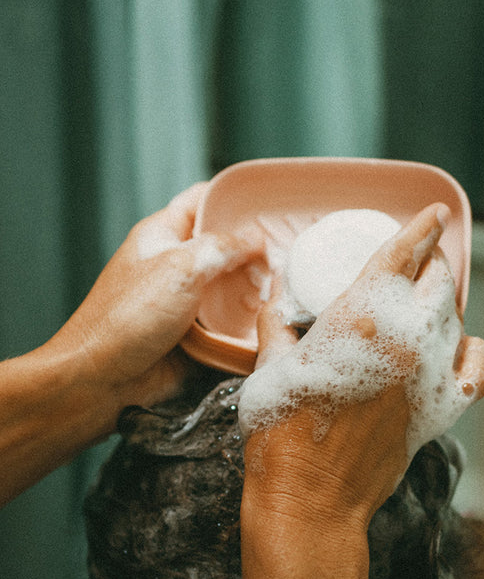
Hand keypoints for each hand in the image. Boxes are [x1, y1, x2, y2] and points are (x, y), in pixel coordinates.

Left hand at [46, 183, 263, 408]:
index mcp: (162, 235)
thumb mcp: (179, 268)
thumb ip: (222, 248)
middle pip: (224, 247)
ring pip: (230, 288)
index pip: (203, 201)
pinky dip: (246, 325)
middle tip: (286, 256)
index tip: (270, 205)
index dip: (235, 199)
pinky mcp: (194, 335)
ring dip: (253, 291)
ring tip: (284, 290)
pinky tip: (268, 322)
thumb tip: (257, 240)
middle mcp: (174, 264)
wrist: (101, 379)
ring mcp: (185, 301)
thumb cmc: (126, 317)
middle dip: (255, 252)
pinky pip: (227, 324)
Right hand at [240, 203, 483, 534]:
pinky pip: (476, 369)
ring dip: (443, 304)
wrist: (310, 500)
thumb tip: (276, 300)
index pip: (404, 254)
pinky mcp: (440, 410)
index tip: (434, 216)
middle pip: (437, 281)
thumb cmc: (282, 435)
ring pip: (456, 318)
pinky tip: (460, 346)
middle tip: (418, 263)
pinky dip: (472, 351)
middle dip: (431, 264)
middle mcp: (404, 338)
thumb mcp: (267, 366)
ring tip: (425, 305)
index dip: (422, 228)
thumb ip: (276, 322)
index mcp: (359, 316)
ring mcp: (428, 375)